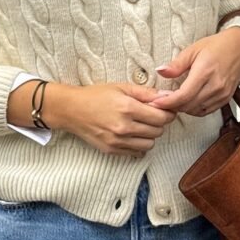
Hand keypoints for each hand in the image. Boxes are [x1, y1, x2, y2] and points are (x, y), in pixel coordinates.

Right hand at [46, 82, 176, 155]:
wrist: (72, 109)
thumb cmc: (96, 95)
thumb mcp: (121, 87)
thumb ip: (146, 92)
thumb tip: (168, 95)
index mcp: (128, 107)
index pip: (162, 117)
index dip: (168, 113)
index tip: (165, 110)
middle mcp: (124, 126)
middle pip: (158, 131)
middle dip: (159, 123)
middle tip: (152, 115)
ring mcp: (117, 141)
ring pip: (150, 144)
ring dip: (150, 135)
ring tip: (141, 125)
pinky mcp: (112, 150)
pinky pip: (137, 152)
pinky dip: (139, 144)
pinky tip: (132, 134)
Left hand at [152, 28, 239, 116]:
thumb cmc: (216, 47)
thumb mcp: (193, 50)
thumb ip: (176, 64)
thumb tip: (160, 71)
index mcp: (205, 71)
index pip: (183, 95)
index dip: (167, 102)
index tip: (155, 102)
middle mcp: (215, 85)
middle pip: (188, 105)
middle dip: (172, 105)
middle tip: (161, 100)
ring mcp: (222, 94)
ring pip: (196, 110)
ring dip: (182, 108)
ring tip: (174, 100)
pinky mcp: (225, 99)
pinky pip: (205, 111)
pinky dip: (194, 109)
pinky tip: (188, 101)